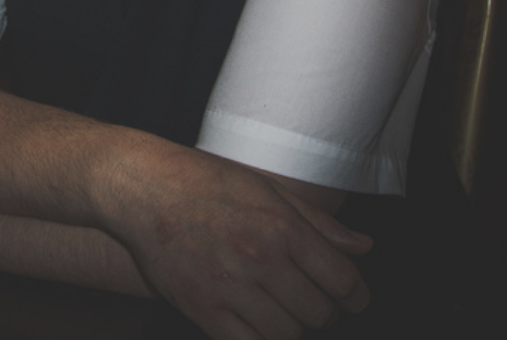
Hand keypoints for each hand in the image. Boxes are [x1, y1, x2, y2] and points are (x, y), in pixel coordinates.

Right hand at [106, 151, 371, 339]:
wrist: (142, 188)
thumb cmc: (206, 182)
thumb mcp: (268, 189)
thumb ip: (320, 223)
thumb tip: (365, 248)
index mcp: (282, 226)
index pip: (343, 281)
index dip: (357, 297)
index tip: (354, 300)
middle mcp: (260, 258)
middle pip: (318, 313)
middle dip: (322, 310)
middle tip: (310, 299)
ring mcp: (229, 287)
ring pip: (286, 334)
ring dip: (290, 326)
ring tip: (279, 309)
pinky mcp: (200, 308)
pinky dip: (258, 339)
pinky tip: (255, 324)